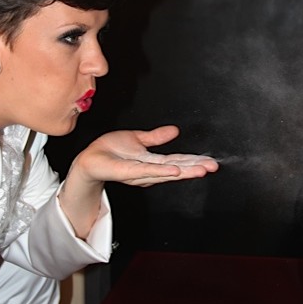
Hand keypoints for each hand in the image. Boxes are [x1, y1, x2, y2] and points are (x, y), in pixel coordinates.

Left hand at [72, 125, 218, 187]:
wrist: (89, 160)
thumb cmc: (109, 151)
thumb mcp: (137, 139)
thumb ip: (156, 137)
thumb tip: (175, 131)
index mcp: (152, 161)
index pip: (178, 161)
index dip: (195, 161)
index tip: (211, 161)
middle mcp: (149, 169)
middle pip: (177, 168)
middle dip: (196, 167)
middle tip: (214, 167)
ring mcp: (140, 172)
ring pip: (167, 171)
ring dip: (185, 170)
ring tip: (202, 169)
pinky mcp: (129, 172)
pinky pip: (148, 170)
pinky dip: (163, 171)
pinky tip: (175, 171)